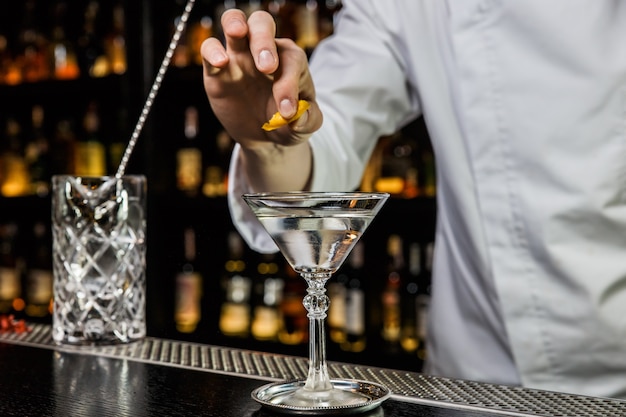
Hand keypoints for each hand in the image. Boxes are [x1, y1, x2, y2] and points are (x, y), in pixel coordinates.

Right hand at [201, 9, 321, 150]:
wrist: (264, 136)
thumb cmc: (288, 123)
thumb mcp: (304, 126)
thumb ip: (308, 120)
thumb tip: (297, 118)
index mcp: (290, 60)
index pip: (290, 60)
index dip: (289, 84)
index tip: (286, 112)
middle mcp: (264, 51)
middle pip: (262, 23)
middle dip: (264, 39)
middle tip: (267, 67)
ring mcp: (239, 57)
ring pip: (233, 22)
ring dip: (235, 23)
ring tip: (238, 33)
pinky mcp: (217, 70)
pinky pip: (209, 48)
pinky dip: (212, 51)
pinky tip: (221, 63)